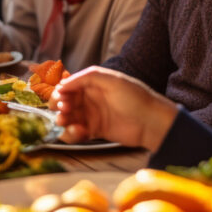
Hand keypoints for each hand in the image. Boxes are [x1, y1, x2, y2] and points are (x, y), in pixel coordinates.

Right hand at [50, 66, 178, 149]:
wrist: (151, 123)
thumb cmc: (135, 97)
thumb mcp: (112, 80)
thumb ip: (86, 77)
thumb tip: (62, 84)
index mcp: (92, 84)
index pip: (68, 86)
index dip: (61, 92)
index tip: (61, 99)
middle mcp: (89, 99)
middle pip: (64, 102)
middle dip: (60, 107)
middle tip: (64, 111)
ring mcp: (91, 115)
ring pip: (68, 118)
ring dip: (63, 121)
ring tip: (68, 123)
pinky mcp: (94, 131)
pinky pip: (76, 132)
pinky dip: (73, 133)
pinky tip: (80, 132)